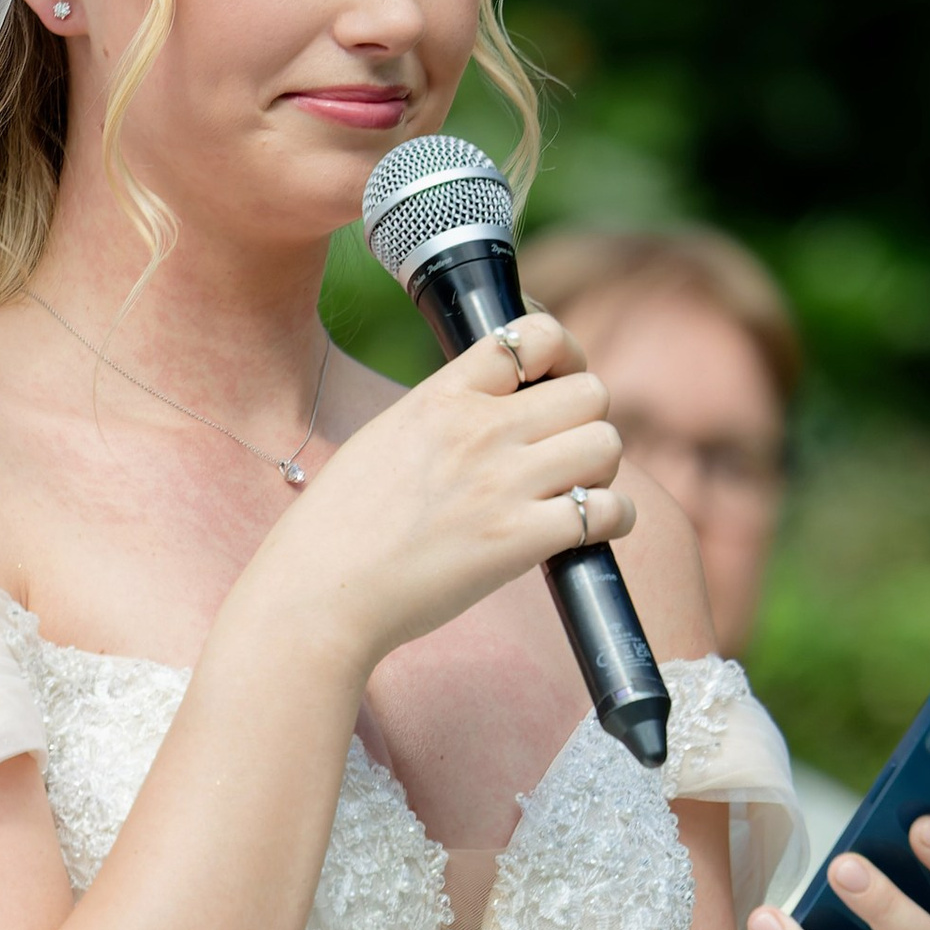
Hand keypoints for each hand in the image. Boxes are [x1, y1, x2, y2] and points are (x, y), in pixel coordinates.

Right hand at [251, 311, 635, 675]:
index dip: (561, 356)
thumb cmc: (339, 529)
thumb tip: (485, 412)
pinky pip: (608, 511)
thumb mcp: (383, 439)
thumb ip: (441, 417)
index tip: (555, 384)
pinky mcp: (519, 540)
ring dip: (601, 472)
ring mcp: (502, 483)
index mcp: (441, 397)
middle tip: (565, 454)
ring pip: (606, 444)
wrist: (319, 593)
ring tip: (572, 494)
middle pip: (589, 392)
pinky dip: (611, 522)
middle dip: (586, 423)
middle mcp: (479, 430)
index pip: (532, 335)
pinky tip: (583, 535)